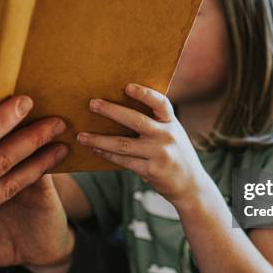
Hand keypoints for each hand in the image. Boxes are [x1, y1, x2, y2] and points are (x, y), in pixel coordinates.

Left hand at [76, 83, 211, 204]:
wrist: (191, 185)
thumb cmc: (175, 154)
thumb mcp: (172, 134)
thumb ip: (155, 122)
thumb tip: (120, 109)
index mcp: (172, 122)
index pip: (160, 103)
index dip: (145, 94)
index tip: (128, 86)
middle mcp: (167, 136)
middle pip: (137, 121)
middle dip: (112, 111)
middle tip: (93, 103)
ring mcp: (160, 154)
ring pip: (124, 144)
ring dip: (100, 139)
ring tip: (82, 135)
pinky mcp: (152, 171)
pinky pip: (124, 160)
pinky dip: (107, 154)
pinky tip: (95, 149)